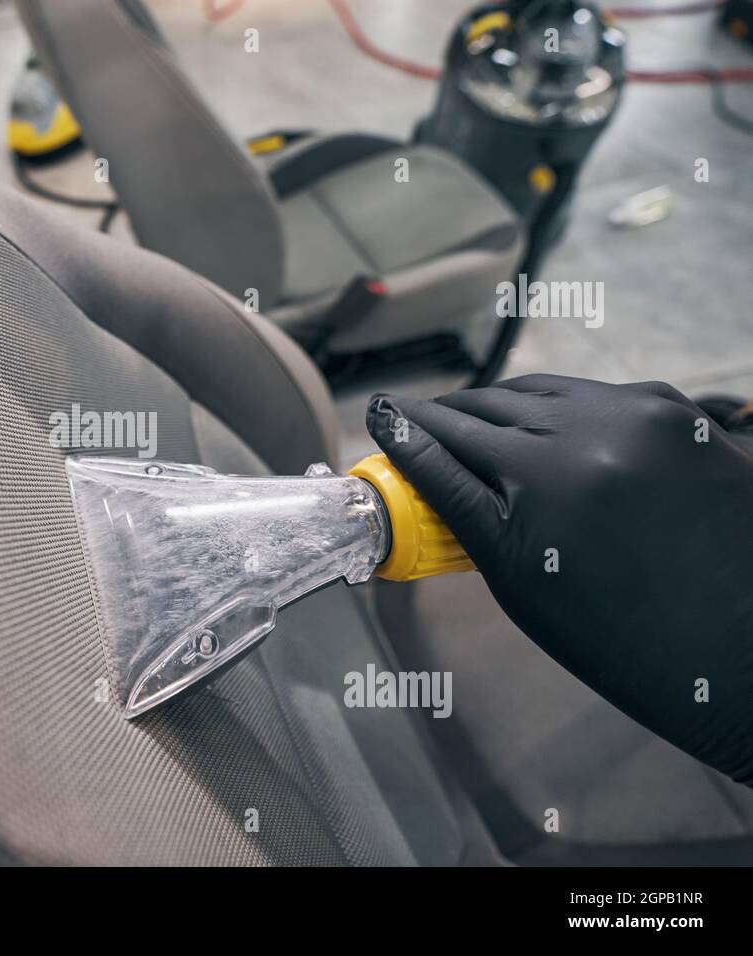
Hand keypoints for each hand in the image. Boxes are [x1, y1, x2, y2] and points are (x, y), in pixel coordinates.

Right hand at [366, 374, 752, 783]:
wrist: (739, 655)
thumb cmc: (617, 637)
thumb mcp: (516, 573)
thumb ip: (454, 495)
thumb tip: (400, 436)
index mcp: (549, 473)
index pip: (453, 429)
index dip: (409, 423)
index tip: (381, 416)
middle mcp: (600, 426)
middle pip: (496, 401)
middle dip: (453, 417)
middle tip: (422, 434)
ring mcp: (648, 413)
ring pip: (546, 392)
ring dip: (506, 412)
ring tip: (481, 438)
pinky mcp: (680, 415)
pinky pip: (599, 398)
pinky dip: (564, 415)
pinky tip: (550, 444)